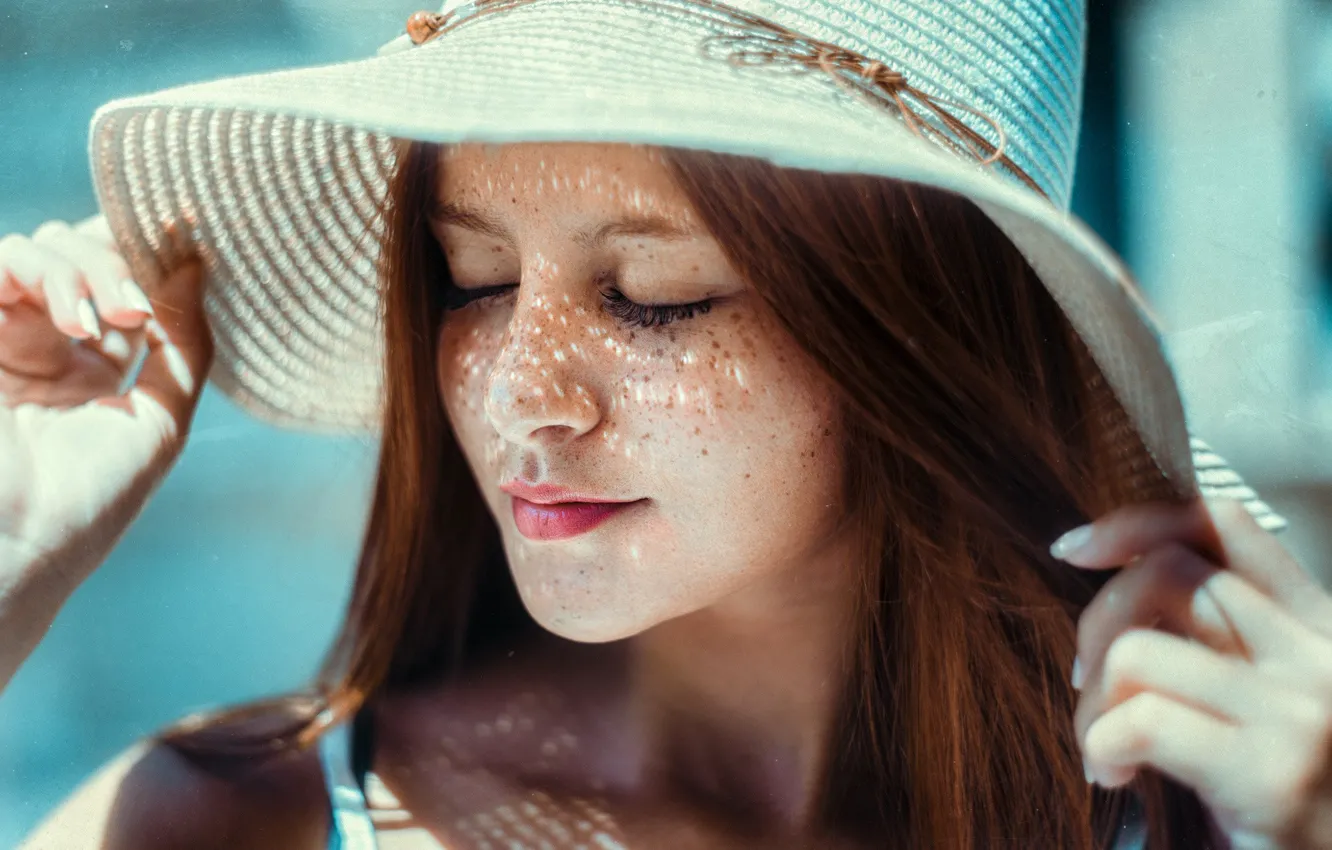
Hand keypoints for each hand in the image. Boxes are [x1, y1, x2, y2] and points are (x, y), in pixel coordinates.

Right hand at [0, 215, 210, 686]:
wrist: (14, 546)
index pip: (122, 288)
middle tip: (138, 309)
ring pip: (40, 250)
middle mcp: (44, 348)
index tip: (188, 235)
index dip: (152, 259)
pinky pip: (1, 262)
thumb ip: (184, 347)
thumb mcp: (163, 422)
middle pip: (82, 257)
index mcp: (92, 372)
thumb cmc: (91, 500)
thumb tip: (199, 266)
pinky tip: (76, 323)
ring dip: (87, 268)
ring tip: (112, 318)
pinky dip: (49, 274)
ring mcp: (2, 339)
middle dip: (119, 262)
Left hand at [1056, 497, 1331, 849]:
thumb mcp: (1270, 696)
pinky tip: (1114, 775)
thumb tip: (1119, 581)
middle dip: (1096, 621)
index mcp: (1318, 625)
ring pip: (1138, 649)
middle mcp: (1317, 655)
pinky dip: (1101, 744)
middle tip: (1084, 682)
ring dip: (1093, 700)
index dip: (1135, 522)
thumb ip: (1221, 637)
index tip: (1076, 548)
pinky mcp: (1273, 775)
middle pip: (1166, 573)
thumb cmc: (1294, 796)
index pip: (1222, 524)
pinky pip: (1142, 722)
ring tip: (1105, 745)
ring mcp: (1300, 712)